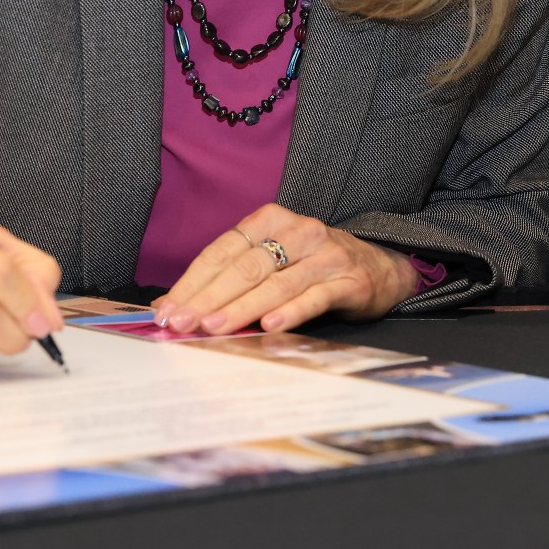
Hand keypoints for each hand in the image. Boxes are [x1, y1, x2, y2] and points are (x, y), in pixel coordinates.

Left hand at [151, 203, 418, 336]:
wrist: (380, 268)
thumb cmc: (312, 267)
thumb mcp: (272, 262)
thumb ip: (229, 280)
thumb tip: (174, 308)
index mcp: (269, 220)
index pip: (222, 252)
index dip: (192, 283)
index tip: (167, 311)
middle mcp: (297, 231)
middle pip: (244, 267)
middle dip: (208, 298)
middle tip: (182, 324)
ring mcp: (325, 254)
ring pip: (275, 283)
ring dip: (241, 308)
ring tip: (214, 328)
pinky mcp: (349, 280)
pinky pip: (315, 296)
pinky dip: (291, 311)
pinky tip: (269, 327)